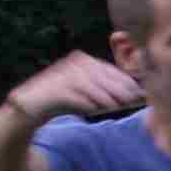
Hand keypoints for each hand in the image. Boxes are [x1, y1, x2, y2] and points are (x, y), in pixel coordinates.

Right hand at [8, 50, 141, 122]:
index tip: (139, 94)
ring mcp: (63, 73)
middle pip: (103, 77)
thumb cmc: (65, 101)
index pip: (110, 70)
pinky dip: (86, 103)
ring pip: (91, 86)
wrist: (31, 106)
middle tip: (132, 101)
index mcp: (83, 60)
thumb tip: (135, 98)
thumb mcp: (89, 94)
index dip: (126, 82)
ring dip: (105, 98)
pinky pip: (75, 96)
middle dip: (119, 90)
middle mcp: (74, 63)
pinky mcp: (54, 88)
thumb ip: (107, 92)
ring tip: (115, 107)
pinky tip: (94, 110)